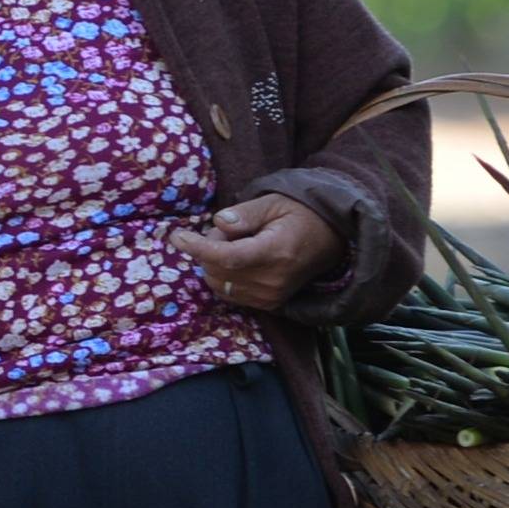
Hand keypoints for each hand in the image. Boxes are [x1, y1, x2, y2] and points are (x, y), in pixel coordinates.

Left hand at [169, 192, 343, 311]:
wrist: (332, 240)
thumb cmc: (301, 215)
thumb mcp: (274, 202)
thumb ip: (244, 214)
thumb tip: (217, 224)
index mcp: (276, 252)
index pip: (228, 257)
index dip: (199, 248)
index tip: (177, 237)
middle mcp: (272, 280)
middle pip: (219, 271)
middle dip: (209, 248)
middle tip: (227, 229)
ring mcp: (271, 296)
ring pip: (220, 285)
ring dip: (215, 263)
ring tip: (237, 243)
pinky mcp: (269, 304)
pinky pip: (230, 294)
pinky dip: (224, 276)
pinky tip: (239, 259)